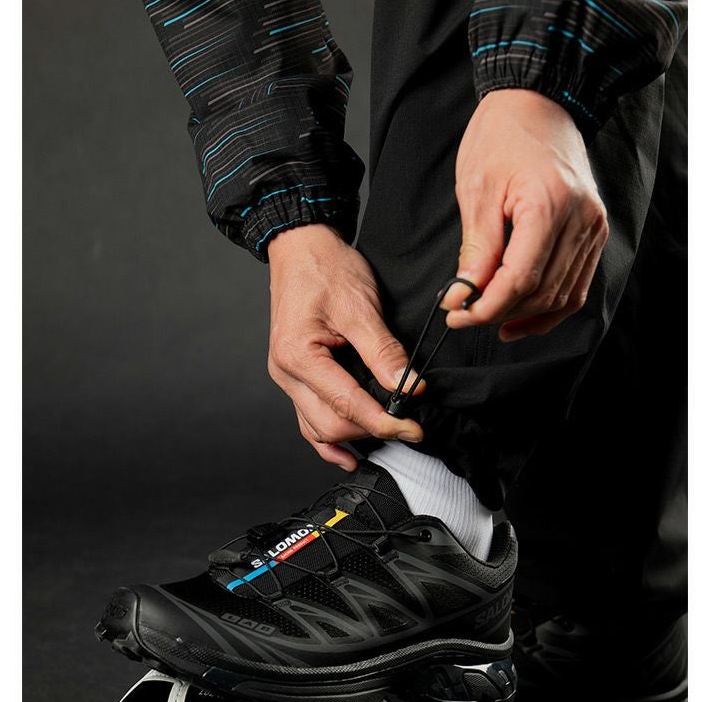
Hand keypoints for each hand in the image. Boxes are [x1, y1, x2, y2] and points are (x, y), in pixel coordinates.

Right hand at [266, 224, 423, 470]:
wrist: (301, 247)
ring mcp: (287, 378)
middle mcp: (285, 373)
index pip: (347, 404)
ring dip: (352, 438)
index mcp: (297, 355)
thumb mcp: (360, 306)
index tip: (415, 428)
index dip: (384, 421)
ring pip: (317, 428)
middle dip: (371, 431)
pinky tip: (349, 455)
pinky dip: (329, 440)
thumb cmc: (325, 268)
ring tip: (388, 440)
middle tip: (411, 428)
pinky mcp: (296, 377)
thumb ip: (383, 351)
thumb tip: (409, 387)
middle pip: (330, 424)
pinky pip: (309, 419)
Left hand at [441, 88, 607, 340]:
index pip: (520, 279)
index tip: (456, 314)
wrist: (538, 102)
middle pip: (542, 292)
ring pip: (562, 296)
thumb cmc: (502, 137)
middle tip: (463, 314)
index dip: (486, 306)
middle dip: (499, 312)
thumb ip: (475, 250)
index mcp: (549, 204)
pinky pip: (576, 287)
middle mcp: (581, 219)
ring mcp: (593, 227)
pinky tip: (519, 318)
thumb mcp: (477, 190)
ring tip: (488, 318)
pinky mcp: (594, 233)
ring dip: (524, 316)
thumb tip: (463, 297)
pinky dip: (549, 309)